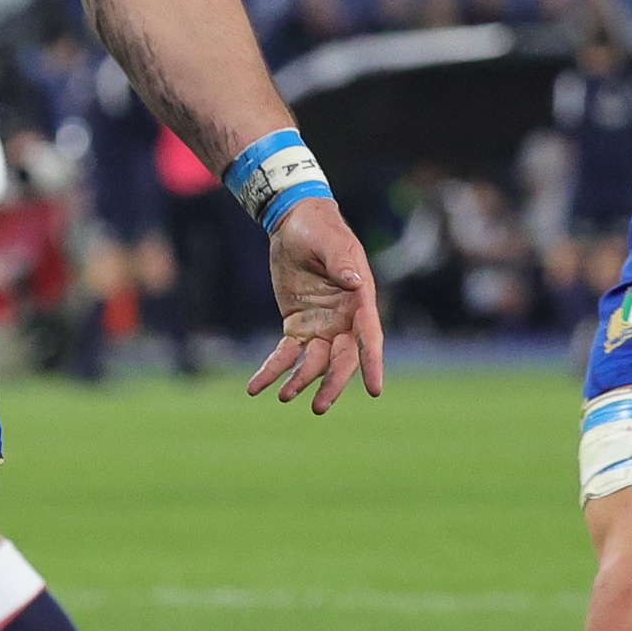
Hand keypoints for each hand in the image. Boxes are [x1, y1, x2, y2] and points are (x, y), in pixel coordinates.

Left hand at [247, 197, 387, 413]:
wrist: (293, 223)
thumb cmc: (319, 228)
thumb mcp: (329, 241)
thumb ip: (341, 261)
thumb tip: (354, 281)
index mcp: (359, 299)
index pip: (369, 337)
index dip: (372, 363)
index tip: (375, 390)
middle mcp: (343, 319)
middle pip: (342, 360)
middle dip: (332, 384)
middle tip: (319, 407)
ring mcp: (320, 326)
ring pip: (314, 363)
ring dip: (300, 381)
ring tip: (283, 396)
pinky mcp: (297, 327)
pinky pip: (286, 354)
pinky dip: (273, 370)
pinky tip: (256, 387)